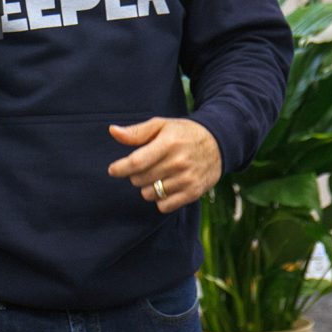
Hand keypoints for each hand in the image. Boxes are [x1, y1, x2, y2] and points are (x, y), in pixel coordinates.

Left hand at [107, 117, 221, 212]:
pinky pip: (164, 206)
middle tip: (145, 166)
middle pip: (140, 179)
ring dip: (147, 187)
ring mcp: (187, 179)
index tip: (113, 170)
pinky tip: (166, 186)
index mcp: (168, 143)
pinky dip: (160, 199)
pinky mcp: (193, 193)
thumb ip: (137, 132)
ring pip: (150, 194)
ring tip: (157, 175)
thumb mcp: (161, 125)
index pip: (137, 162)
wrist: (218, 143)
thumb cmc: (183, 133)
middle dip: (136, 175)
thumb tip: (113, 131)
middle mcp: (178, 162)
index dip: (121, 168)